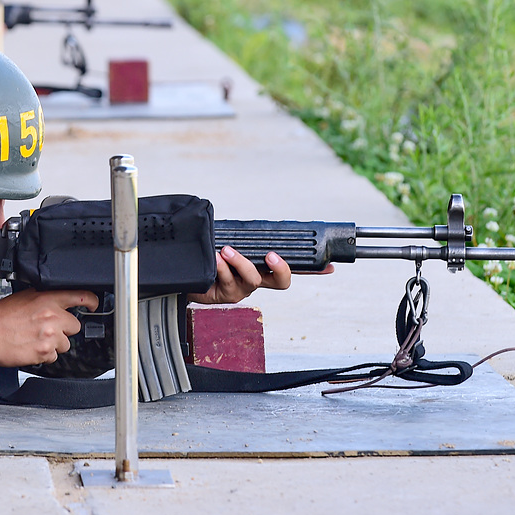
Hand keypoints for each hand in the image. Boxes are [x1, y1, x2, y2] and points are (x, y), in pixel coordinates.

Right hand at [0, 289, 98, 366]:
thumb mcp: (23, 296)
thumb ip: (44, 298)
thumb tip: (57, 300)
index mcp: (47, 299)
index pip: (80, 296)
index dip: (91, 301)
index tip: (94, 305)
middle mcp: (52, 316)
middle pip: (75, 326)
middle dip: (64, 329)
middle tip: (47, 329)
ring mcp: (50, 335)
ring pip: (66, 343)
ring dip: (54, 344)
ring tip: (35, 339)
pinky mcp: (45, 352)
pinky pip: (54, 356)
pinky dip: (45, 354)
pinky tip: (31, 347)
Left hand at [187, 248, 330, 304]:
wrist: (186, 276)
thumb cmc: (210, 258)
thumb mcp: (230, 244)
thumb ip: (244, 237)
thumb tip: (250, 220)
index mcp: (262, 269)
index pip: (293, 268)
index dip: (313, 269)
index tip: (329, 266)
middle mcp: (256, 281)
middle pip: (281, 281)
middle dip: (280, 268)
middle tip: (270, 255)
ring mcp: (242, 289)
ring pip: (252, 279)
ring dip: (240, 263)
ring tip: (226, 251)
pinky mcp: (226, 295)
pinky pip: (228, 281)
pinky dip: (222, 269)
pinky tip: (216, 259)